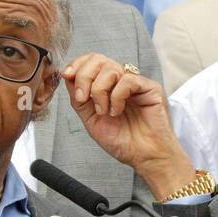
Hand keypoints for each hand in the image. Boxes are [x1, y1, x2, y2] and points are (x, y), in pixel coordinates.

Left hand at [61, 53, 194, 198]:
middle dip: (84, 76)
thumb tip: (67, 76)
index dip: (77, 65)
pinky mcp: (151, 88)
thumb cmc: (124, 142)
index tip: (67, 76)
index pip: (91, 62)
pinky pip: (127, 80)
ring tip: (105, 111)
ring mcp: (136, 84)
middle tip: (83, 98)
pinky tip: (117, 112)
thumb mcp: (91, 120)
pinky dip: (116, 97)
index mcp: (109, 86)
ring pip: (110, 68)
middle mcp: (122, 82)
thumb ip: (79, 99)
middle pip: (98, 59)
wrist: (145, 158)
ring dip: (99, 91)